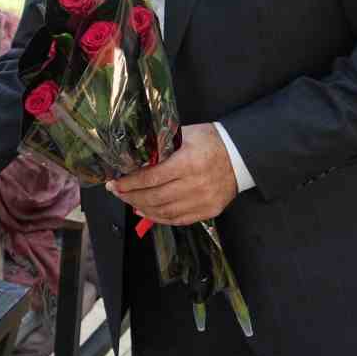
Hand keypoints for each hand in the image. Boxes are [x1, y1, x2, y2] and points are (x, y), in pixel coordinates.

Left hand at [105, 123, 236, 225]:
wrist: (241, 155)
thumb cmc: (212, 142)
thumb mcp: (185, 135)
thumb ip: (162, 145)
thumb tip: (136, 156)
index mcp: (188, 163)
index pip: (151, 178)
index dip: (129, 183)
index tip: (115, 183)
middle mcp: (195, 185)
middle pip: (154, 197)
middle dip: (130, 196)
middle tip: (117, 192)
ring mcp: (203, 201)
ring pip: (164, 211)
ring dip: (142, 208)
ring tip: (129, 202)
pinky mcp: (208, 211)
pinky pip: (178, 219)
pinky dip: (159, 218)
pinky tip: (146, 212)